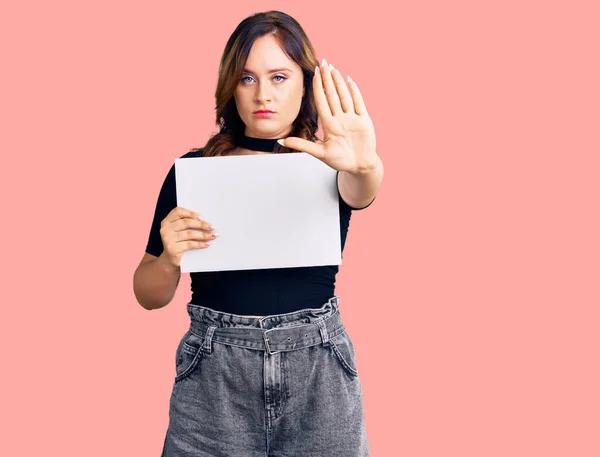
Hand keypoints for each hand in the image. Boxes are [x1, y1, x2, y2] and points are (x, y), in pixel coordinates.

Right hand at [159, 207, 217, 267]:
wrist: (171, 260)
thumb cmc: (178, 243)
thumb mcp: (180, 231)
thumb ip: (187, 224)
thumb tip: (205, 221)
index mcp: (167, 221)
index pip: (178, 212)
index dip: (190, 213)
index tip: (202, 217)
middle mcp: (165, 229)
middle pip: (186, 222)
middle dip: (201, 224)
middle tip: (211, 227)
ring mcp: (168, 239)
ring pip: (189, 234)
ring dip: (203, 235)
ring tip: (212, 236)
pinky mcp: (172, 249)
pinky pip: (189, 244)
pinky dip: (200, 244)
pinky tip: (207, 244)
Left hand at [279, 58, 378, 173]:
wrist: (359, 166)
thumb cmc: (341, 161)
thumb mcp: (320, 153)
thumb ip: (302, 145)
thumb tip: (281, 140)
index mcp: (329, 125)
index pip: (322, 101)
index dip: (318, 87)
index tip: (314, 73)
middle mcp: (340, 118)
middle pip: (332, 95)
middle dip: (327, 79)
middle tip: (323, 62)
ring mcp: (352, 118)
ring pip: (344, 96)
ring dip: (339, 82)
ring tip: (333, 68)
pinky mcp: (364, 121)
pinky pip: (359, 103)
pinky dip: (355, 92)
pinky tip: (349, 80)